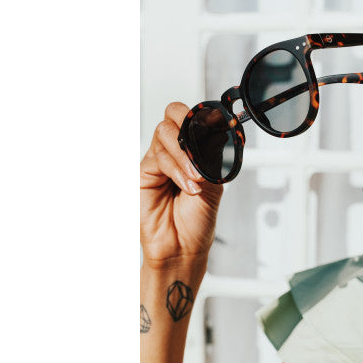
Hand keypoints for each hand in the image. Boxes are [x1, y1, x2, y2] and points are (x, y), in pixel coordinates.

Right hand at [140, 102, 223, 271]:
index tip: (219, 124)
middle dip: (188, 123)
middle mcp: (173, 153)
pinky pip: (158, 158)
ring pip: (164, 133)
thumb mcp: (214, 184)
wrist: (184, 247)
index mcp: (192, 152)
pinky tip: (188, 186)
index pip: (191, 119)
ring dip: (185, 154)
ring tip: (196, 178)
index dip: (202, 115)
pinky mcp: (143, 174)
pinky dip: (176, 169)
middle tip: (200, 143)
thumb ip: (211, 157)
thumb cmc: (198, 221)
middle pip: (172, 115)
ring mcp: (156, 162)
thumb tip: (215, 135)